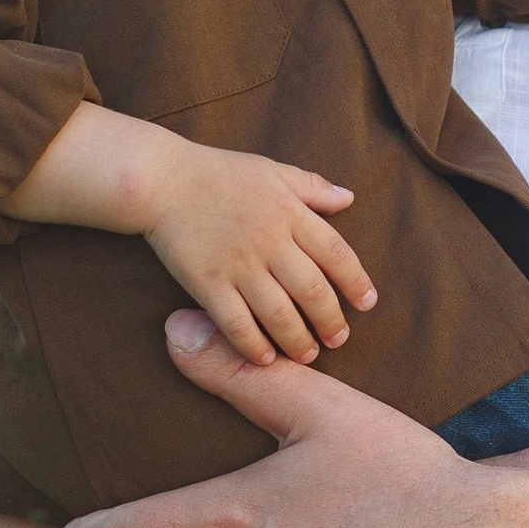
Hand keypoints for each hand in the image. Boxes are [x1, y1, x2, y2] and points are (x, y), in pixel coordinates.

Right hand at [140, 143, 378, 366]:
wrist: (161, 180)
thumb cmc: (219, 174)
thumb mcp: (272, 170)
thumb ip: (312, 187)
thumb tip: (348, 198)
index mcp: (289, 213)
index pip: (336, 254)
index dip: (356, 283)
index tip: (367, 303)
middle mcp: (269, 241)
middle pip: (313, 292)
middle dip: (331, 321)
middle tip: (339, 339)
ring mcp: (238, 265)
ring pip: (280, 315)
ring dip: (299, 341)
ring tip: (308, 355)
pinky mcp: (208, 284)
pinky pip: (237, 324)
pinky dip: (255, 346)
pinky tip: (266, 358)